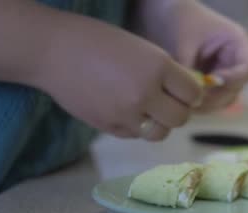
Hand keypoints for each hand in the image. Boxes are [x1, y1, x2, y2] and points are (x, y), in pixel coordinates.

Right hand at [34, 9, 202, 139]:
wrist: (53, 50)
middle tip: (168, 102)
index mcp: (157, 67)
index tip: (184, 91)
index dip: (192, 94)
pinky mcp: (109, 127)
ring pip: (160, 133)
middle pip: (181, 118)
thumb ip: (165, 73)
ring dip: (159, 124)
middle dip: (178, 111)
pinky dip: (136, 127)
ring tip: (148, 110)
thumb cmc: (99, 42)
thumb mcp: (142, 50)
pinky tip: (125, 110)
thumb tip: (188, 95)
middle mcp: (145, 93)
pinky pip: (136, 135)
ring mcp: (126, 113)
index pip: (193, 94)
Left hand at [140, 0, 247, 111]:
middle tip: (192, 99)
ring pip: (225, 99)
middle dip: (215, 96)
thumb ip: (189, 68)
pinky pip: (213, 101)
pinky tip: (184, 102)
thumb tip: (191, 95)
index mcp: (239, 42)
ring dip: (207, 104)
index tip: (212, 81)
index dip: (235, 78)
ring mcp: (228, 75)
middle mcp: (238, 62)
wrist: (170, 17)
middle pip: (237, 87)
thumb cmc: (182, 21)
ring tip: (185, 102)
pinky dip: (200, 104)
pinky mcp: (215, 86)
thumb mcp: (184, 42)